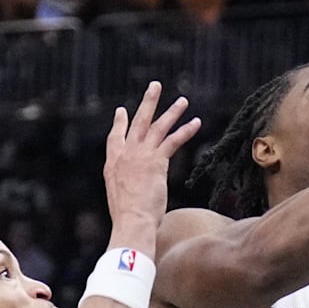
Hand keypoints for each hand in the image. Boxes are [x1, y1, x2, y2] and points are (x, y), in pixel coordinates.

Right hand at [103, 82, 201, 253]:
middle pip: (137, 123)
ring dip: (172, 112)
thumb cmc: (127, 218)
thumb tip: (133, 193)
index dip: (119, 123)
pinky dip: (185, 131)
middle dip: (147, 103)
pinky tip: (196, 122)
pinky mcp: (156, 161)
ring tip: (183, 101)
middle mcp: (125, 155)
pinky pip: (173, 140)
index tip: (122, 111)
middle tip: (155, 86)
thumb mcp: (121, 198)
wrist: (132, 221)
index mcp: (113, 164)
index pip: (115, 138)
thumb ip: (126, 187)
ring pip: (158, 127)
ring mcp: (140, 155)